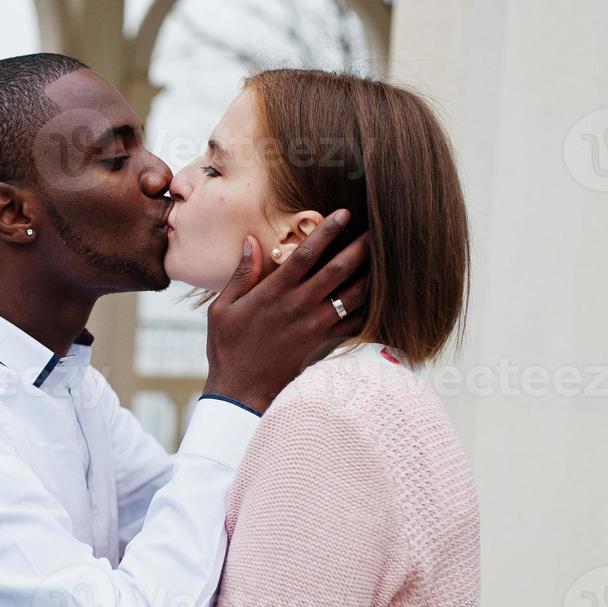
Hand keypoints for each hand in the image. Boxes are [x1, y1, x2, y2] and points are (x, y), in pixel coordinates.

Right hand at [203, 209, 369, 412]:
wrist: (241, 392)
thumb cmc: (228, 349)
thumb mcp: (222, 309)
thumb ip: (241, 274)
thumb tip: (250, 240)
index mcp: (273, 293)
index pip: (305, 253)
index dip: (327, 231)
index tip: (344, 214)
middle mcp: (298, 306)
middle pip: (338, 270)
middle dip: (359, 247)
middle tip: (377, 229)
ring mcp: (315, 327)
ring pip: (353, 296)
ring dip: (371, 274)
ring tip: (385, 257)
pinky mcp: (324, 346)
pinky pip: (355, 324)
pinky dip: (371, 308)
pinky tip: (381, 295)